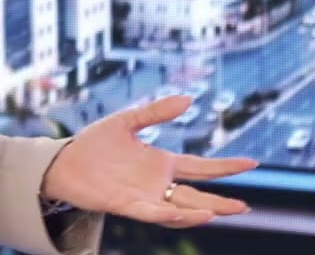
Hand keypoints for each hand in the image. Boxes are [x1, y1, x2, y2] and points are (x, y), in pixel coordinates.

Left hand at [41, 95, 257, 227]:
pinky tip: (179, 213)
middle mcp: (157, 183)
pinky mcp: (125, 205)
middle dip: (221, 202)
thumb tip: (189, 100)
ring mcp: (143, 196)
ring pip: (178, 209)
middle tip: (244, 205)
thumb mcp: (126, 122)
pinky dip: (166, 215)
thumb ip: (156, 112)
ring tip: (217, 211)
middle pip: (196, 195)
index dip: (225, 167)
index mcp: (161, 163)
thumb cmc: (93, 143)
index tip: (252, 163)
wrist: (63, 160)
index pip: (201, 167)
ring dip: (197, 212)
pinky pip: (150, 213)